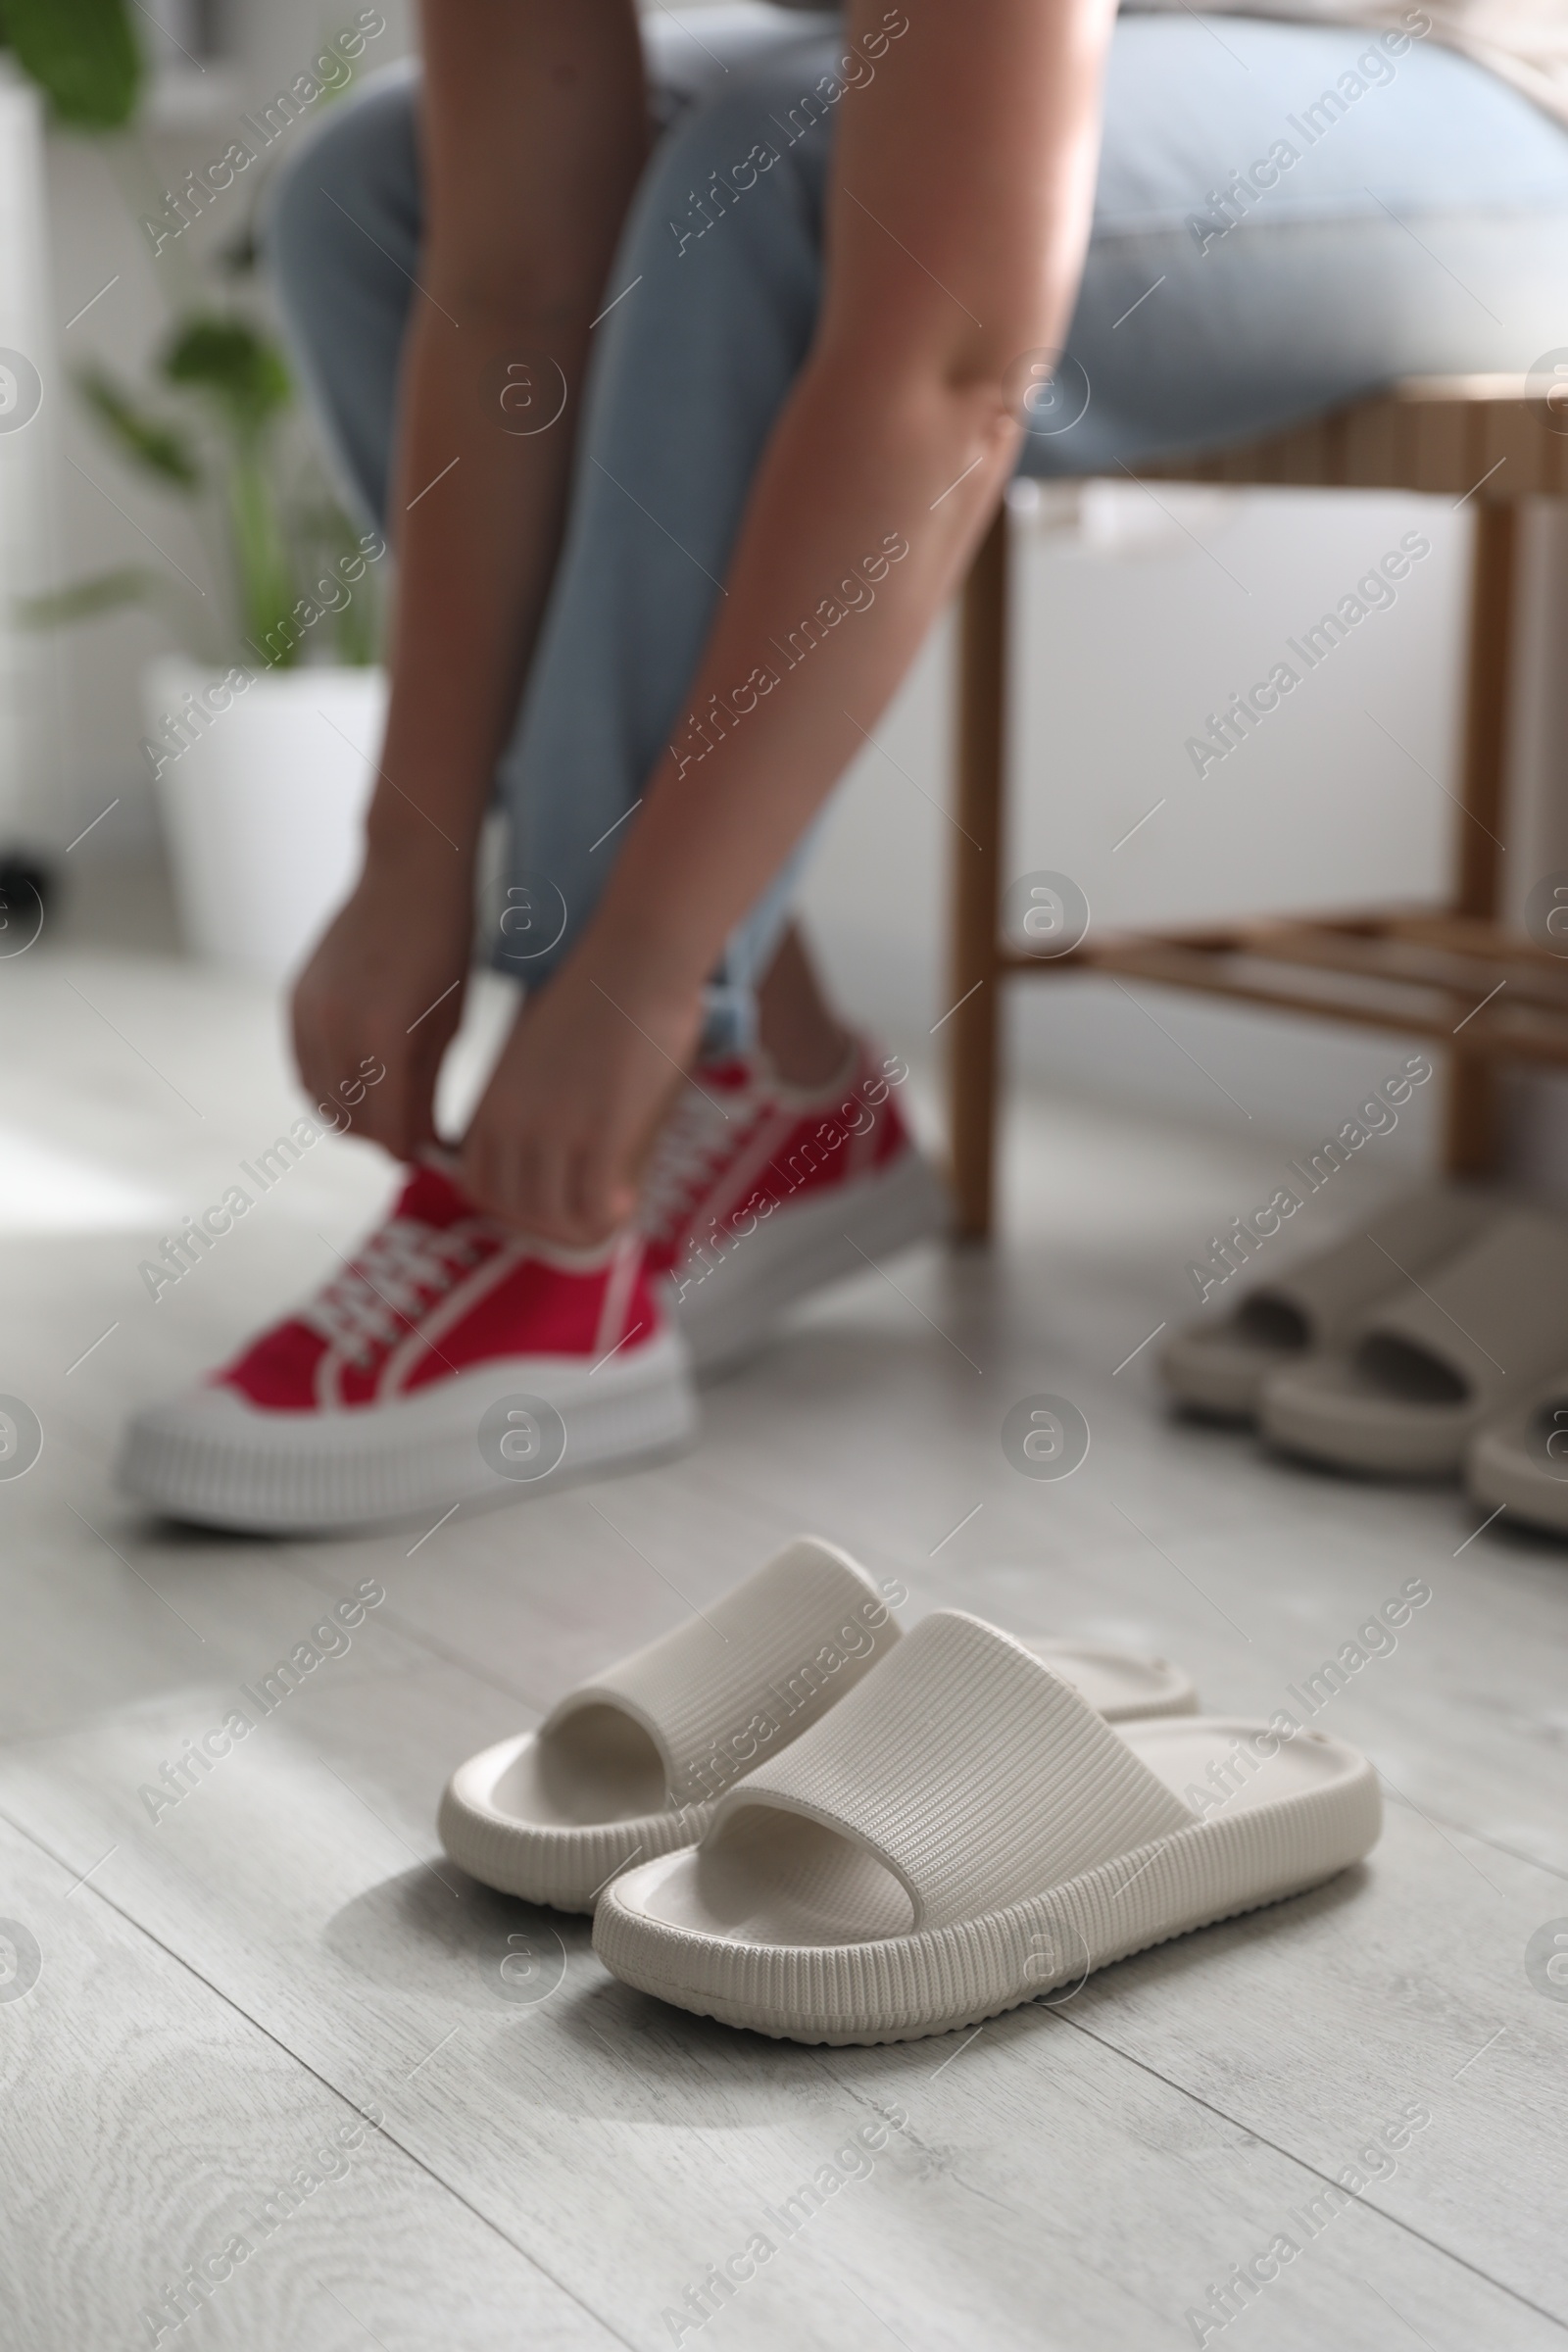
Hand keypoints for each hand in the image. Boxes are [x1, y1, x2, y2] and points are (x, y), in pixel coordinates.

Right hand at [291, 842, 474, 1160]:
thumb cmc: (448, 944)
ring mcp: (307, 1014)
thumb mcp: (450, 1022)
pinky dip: (329, 1085)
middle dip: (383, 1138)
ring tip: (393, 1107)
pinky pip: (303, 1068)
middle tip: (416, 1135)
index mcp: (384, 1038)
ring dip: (354, 1116)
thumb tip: (421, 1146)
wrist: (408, 871)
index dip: (412, 1152)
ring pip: (319, 1101)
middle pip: (350, 1124)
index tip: (434, 1157)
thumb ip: (428, 1088)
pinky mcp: (294, 1001)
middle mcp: (335, 1030)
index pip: (388, 1131)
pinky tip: (364, 1077)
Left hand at [460, 958, 703, 1244]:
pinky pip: (592, 1204)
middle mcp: (513, 1123)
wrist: (632, 962)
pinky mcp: (599, 1133)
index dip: (510, 1206)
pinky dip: (608, 1214)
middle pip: (513, 1208)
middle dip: (548, 1224)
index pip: (477, 1184)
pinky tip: (627, 1202)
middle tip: (583, 1215)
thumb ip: (529, 1087)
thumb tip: (550, 1118)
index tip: (545, 1203)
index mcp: (492, 1101)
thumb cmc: (596, 995)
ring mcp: (555, 1131)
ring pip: (553, 1215)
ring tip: (610, 1211)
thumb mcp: (536, 1047)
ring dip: (581, 1226)